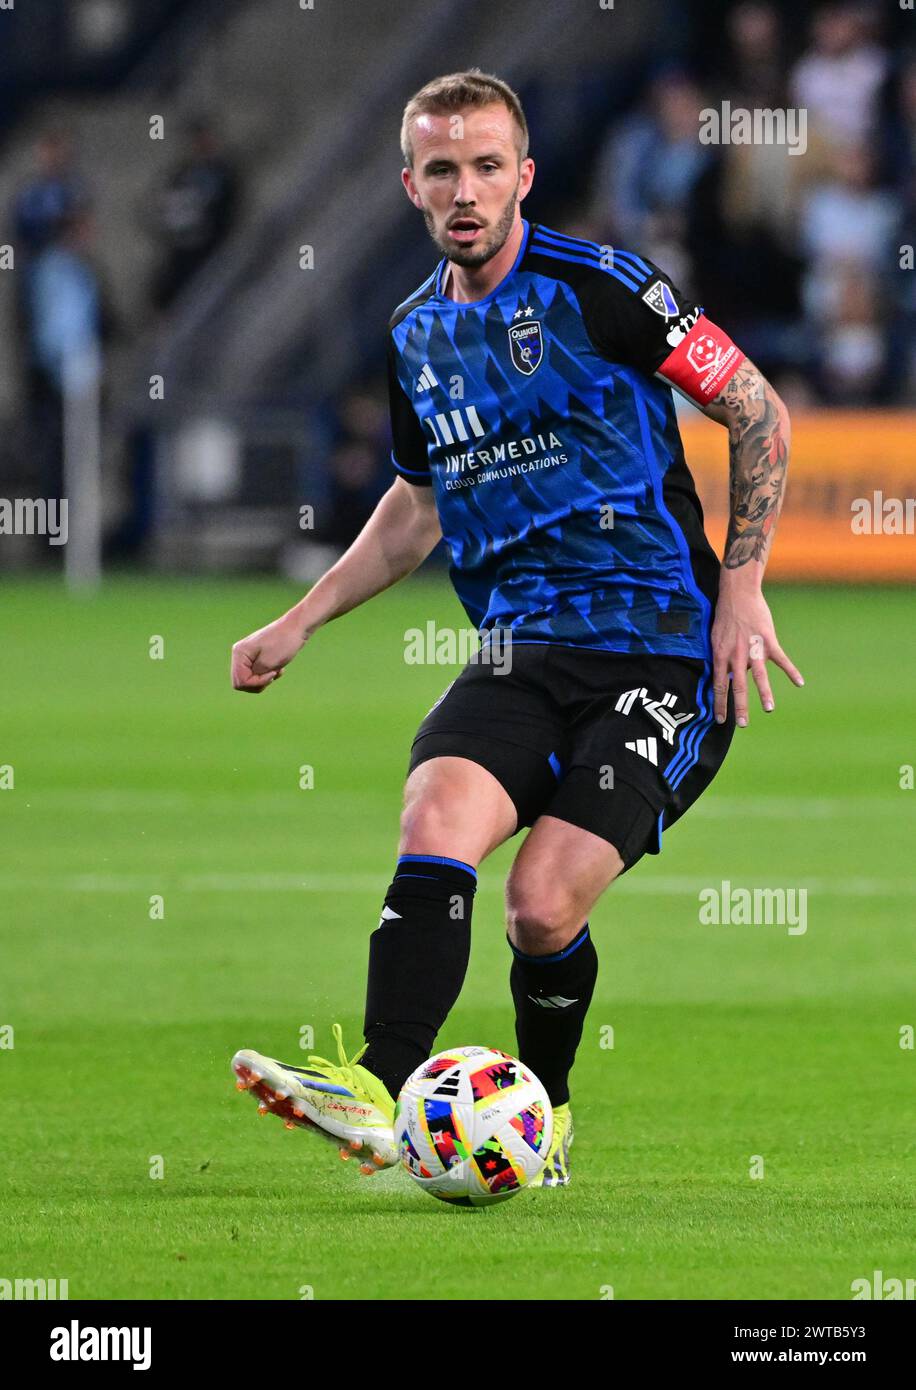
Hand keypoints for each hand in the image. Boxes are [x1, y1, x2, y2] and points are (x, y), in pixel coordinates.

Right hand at [231, 610, 305, 693]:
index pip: (240, 681)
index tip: (272, 674)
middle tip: (273, 674)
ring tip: (276, 670)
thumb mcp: (268, 664)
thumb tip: (243, 682)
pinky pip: (257, 675)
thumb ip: (254, 676)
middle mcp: (240, 654)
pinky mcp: (256, 658)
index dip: (256, 683)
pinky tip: (278, 668)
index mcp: (239, 653)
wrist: (296, 628)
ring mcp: (247, 656)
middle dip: (259, 683)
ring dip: (264, 680)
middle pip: (242, 682)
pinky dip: (267, 675)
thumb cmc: (284, 643)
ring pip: (250, 680)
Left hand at [711, 575, 803, 726]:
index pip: (719, 686)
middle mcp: (736, 656)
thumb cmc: (725, 616)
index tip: (720, 720)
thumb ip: (721, 658)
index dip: (719, 704)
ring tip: (768, 710)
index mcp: (720, 656)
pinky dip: (791, 671)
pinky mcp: (768, 641)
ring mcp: (753, 649)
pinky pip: (781, 659)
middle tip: (742, 724)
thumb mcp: (715, 638)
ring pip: (759, 676)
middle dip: (739, 707)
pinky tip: (799, 683)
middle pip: (737, 686)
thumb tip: (726, 676)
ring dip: (764, 694)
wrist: (738, 594)